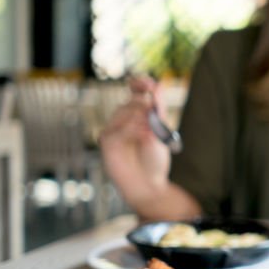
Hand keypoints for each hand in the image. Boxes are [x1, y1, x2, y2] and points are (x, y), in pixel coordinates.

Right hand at [98, 76, 169, 207]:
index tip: (148, 82)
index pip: (135, 92)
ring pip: (123, 111)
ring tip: (150, 134)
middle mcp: (123, 120)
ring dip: (140, 119)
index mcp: (138, 115)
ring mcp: (113, 130)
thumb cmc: (155, 160)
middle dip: (146, 109)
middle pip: (132, 101)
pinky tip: (143, 136)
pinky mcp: (107, 143)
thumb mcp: (161, 132)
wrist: (149, 185)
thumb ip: (159, 108)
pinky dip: (131, 130)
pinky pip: (117, 128)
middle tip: (155, 124)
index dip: (140, 84)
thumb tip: (157, 84)